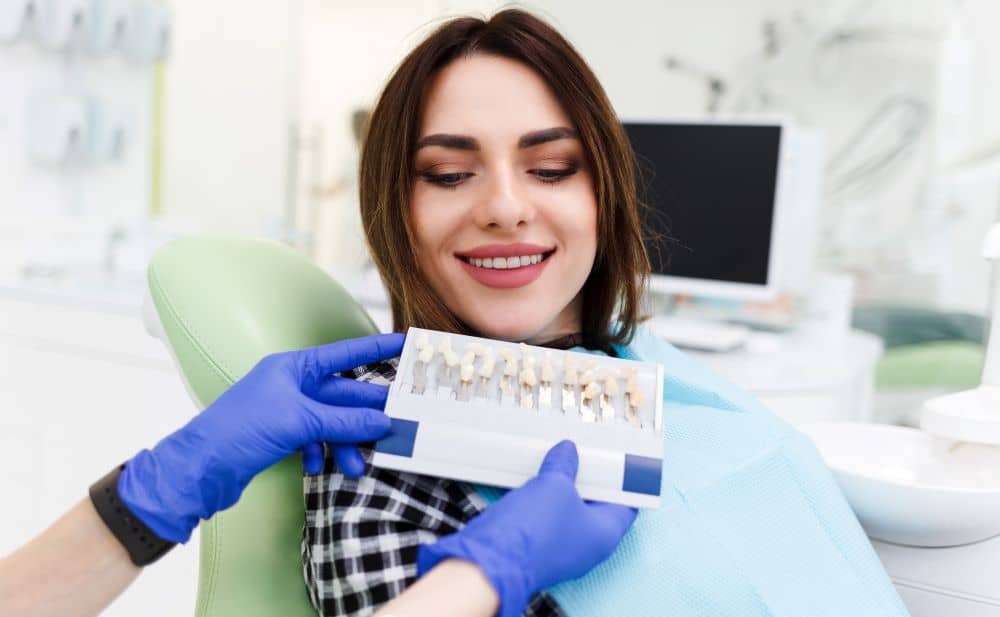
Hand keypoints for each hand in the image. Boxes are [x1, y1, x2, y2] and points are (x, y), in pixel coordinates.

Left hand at [119, 333, 404, 542]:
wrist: (199, 469)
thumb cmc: (240, 431)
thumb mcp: (299, 421)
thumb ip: (343, 420)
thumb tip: (382, 421)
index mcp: (293, 367)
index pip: (343, 354)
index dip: (374, 349)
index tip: (403, 345)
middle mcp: (291, 385)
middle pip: (341, 394)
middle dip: (366, 413)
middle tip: (397, 423)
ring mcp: (285, 412)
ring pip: (331, 423)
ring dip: (346, 443)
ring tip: (358, 465)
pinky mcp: (280, 437)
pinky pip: (314, 441)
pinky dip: (322, 454)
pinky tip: (321, 467)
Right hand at [417, 440, 636, 616]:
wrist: (491, 559)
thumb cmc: (533, 530)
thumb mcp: (555, 484)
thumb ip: (564, 465)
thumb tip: (567, 452)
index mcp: (604, 535)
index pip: (625, 504)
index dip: (621, 479)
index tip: (616, 460)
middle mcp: (586, 548)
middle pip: (595, 506)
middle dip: (587, 480)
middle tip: (582, 455)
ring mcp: (561, 550)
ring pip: (568, 512)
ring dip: (561, 489)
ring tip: (556, 461)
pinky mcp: (537, 549)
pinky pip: (546, 520)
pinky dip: (543, 501)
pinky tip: (535, 479)